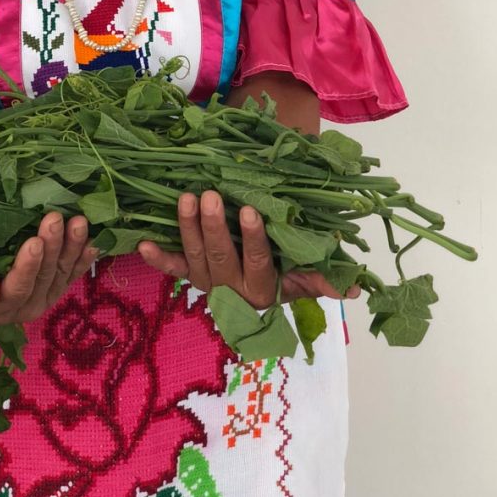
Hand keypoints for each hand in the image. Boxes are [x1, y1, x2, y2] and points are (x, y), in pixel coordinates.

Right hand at [0, 213, 96, 324]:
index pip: (17, 287)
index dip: (26, 267)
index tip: (33, 242)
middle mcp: (27, 306)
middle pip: (43, 276)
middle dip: (51, 246)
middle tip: (54, 218)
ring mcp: (46, 296)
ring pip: (62, 271)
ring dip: (72, 246)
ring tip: (78, 222)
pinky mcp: (58, 287)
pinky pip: (73, 273)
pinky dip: (85, 258)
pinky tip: (94, 242)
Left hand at [138, 190, 359, 307]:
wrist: (256, 301)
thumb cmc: (286, 276)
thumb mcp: (305, 279)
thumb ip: (323, 280)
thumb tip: (355, 288)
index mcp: (262, 289)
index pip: (258, 262)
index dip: (253, 239)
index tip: (251, 211)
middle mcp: (232, 290)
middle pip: (221, 257)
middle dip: (214, 227)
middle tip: (211, 195)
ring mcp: (207, 282)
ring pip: (195, 257)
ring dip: (188, 229)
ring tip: (186, 199)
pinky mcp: (190, 276)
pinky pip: (172, 269)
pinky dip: (158, 258)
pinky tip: (142, 243)